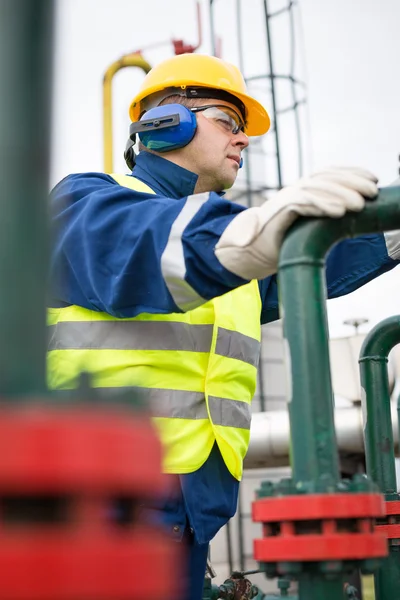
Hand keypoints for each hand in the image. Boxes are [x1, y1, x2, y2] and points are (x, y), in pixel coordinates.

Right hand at [215, 166, 377, 278]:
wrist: (246, 251)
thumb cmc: (277, 241)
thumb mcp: (304, 225)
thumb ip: (320, 214)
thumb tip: (348, 207)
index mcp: (300, 191)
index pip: (328, 174)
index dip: (351, 172)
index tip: (372, 178)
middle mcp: (292, 192)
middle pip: (325, 178)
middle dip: (351, 182)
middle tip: (373, 192)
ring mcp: (283, 200)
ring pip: (315, 188)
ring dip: (340, 194)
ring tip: (360, 205)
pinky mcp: (276, 213)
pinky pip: (301, 204)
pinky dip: (320, 205)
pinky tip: (339, 212)